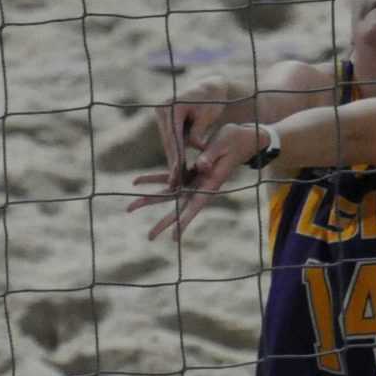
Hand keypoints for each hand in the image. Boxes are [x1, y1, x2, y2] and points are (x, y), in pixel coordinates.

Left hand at [128, 120, 262, 243]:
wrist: (245, 137)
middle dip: (163, 222)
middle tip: (149, 237)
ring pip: (169, 193)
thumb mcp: (224, 144)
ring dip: (149, 199)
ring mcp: (195, 180)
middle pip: (178, 206)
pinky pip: (169, 177)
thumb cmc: (237, 140)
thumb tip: (200, 166)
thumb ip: (211, 156)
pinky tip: (138, 181)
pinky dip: (154, 179)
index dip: (184, 222)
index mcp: (211, 183)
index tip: (173, 237)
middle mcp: (201, 186)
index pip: (195, 207)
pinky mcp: (191, 171)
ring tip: (130, 207)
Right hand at [153, 87, 239, 182]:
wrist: (210, 88)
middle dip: (173, 161)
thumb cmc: (212, 102)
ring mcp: (161, 113)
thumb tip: (195, 146)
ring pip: (168, 141)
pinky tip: (177, 167)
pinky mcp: (163, 119)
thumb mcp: (207, 117)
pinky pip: (170, 138)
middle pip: (168, 140)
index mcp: (173, 106)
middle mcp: (162, 108)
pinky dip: (175, 151)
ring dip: (172, 158)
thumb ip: (198, 132)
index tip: (178, 172)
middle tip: (175, 182)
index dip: (176, 156)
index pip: (174, 136)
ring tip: (176, 178)